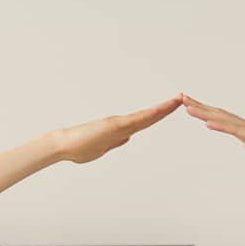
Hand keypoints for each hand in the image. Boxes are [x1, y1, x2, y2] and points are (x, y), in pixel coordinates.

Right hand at [51, 96, 182, 164]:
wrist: (63, 145)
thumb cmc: (78, 148)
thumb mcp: (102, 148)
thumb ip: (115, 142)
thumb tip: (127, 137)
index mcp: (120, 130)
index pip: (145, 121)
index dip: (158, 114)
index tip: (171, 108)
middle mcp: (122, 124)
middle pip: (149, 116)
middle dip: (166, 108)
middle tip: (181, 98)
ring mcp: (120, 124)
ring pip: (147, 115)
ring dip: (164, 108)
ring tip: (179, 99)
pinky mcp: (116, 126)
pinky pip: (139, 119)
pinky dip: (153, 113)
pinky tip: (165, 109)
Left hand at [183, 96, 244, 173]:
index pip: (223, 121)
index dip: (207, 114)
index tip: (192, 109)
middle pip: (219, 115)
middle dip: (199, 107)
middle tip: (181, 98)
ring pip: (223, 118)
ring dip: (204, 112)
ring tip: (187, 104)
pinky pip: (235, 130)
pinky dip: (220, 125)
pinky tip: (207, 121)